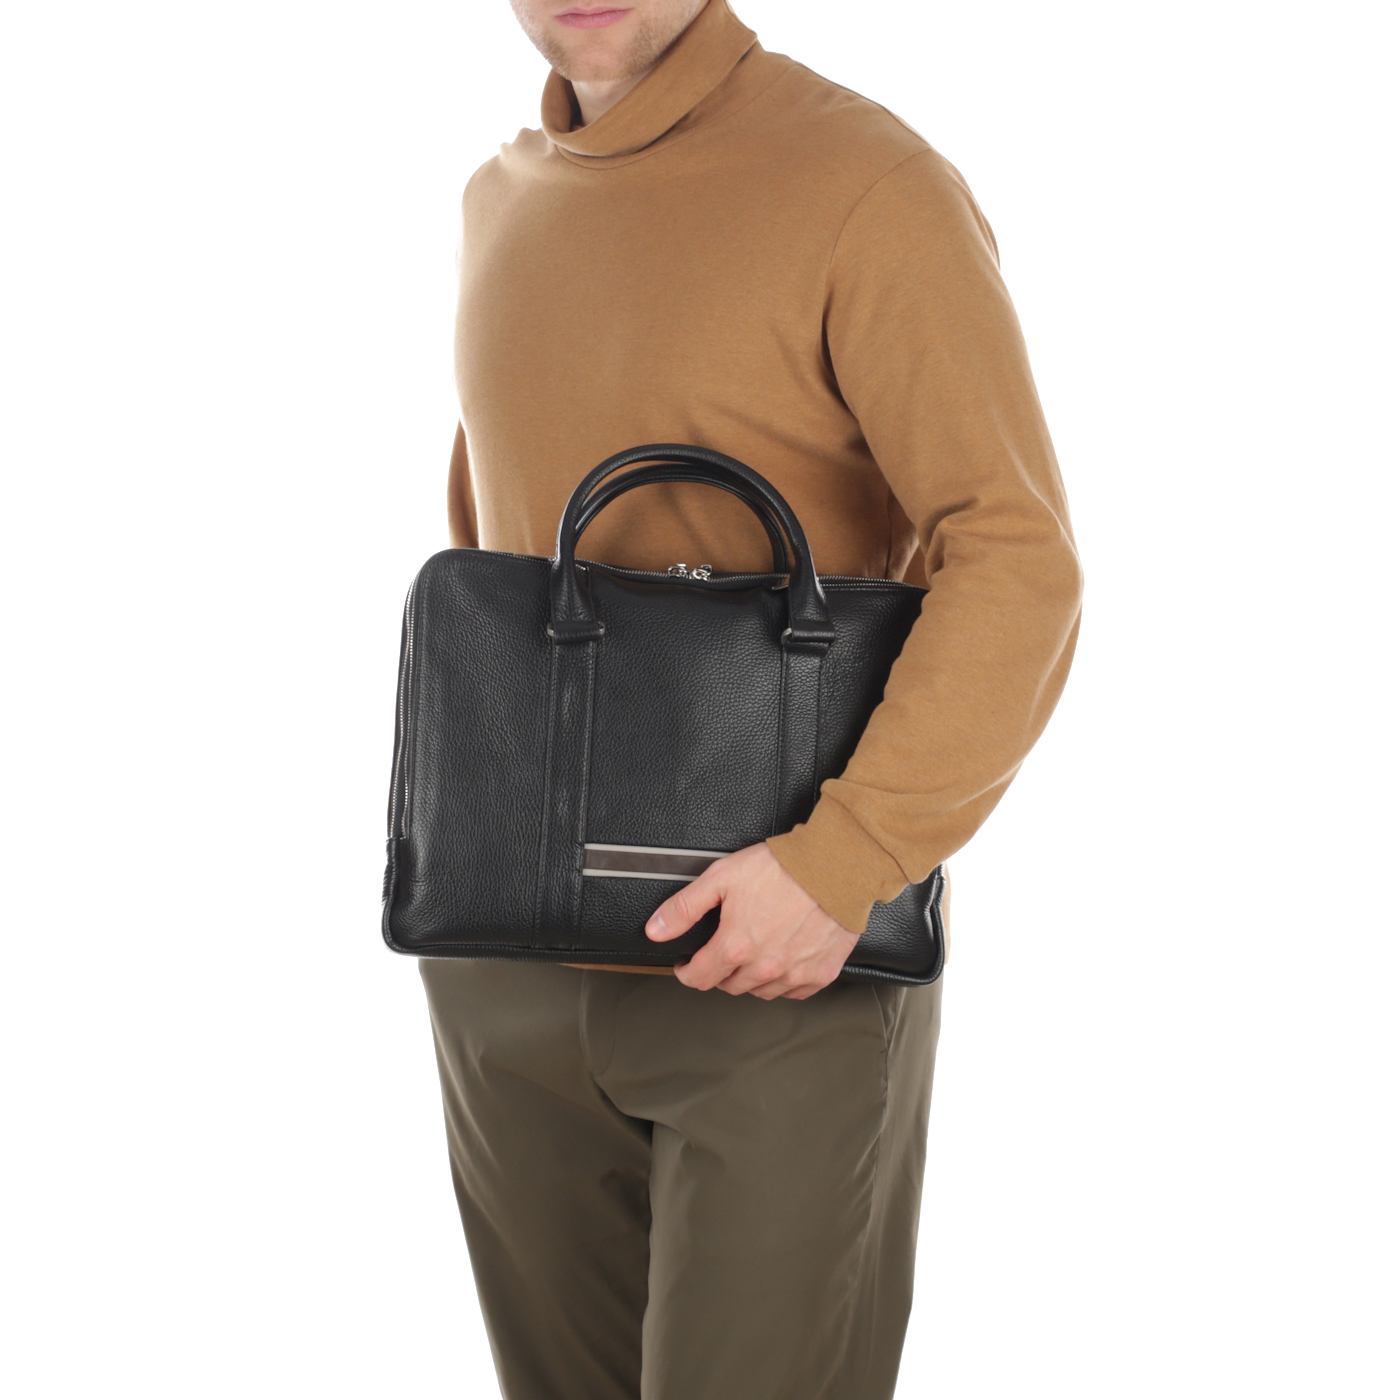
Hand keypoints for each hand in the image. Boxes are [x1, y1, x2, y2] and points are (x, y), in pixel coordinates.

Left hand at [645, 843, 859, 999]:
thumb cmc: (783, 868)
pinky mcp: (820, 973)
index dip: (687, 970)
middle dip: (719, 970)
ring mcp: (794, 974)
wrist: (836, 866)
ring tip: (752, 951)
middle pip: (728, 985)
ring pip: (759, 991)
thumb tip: (655, 930)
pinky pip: (793, 991)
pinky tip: (782, 959)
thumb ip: (684, 907)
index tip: (688, 963)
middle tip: (723, 949)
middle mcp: (764, 968)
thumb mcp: (722, 877)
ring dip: (750, 977)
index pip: (699, 978)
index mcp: (736, 946)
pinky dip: (784, 980)